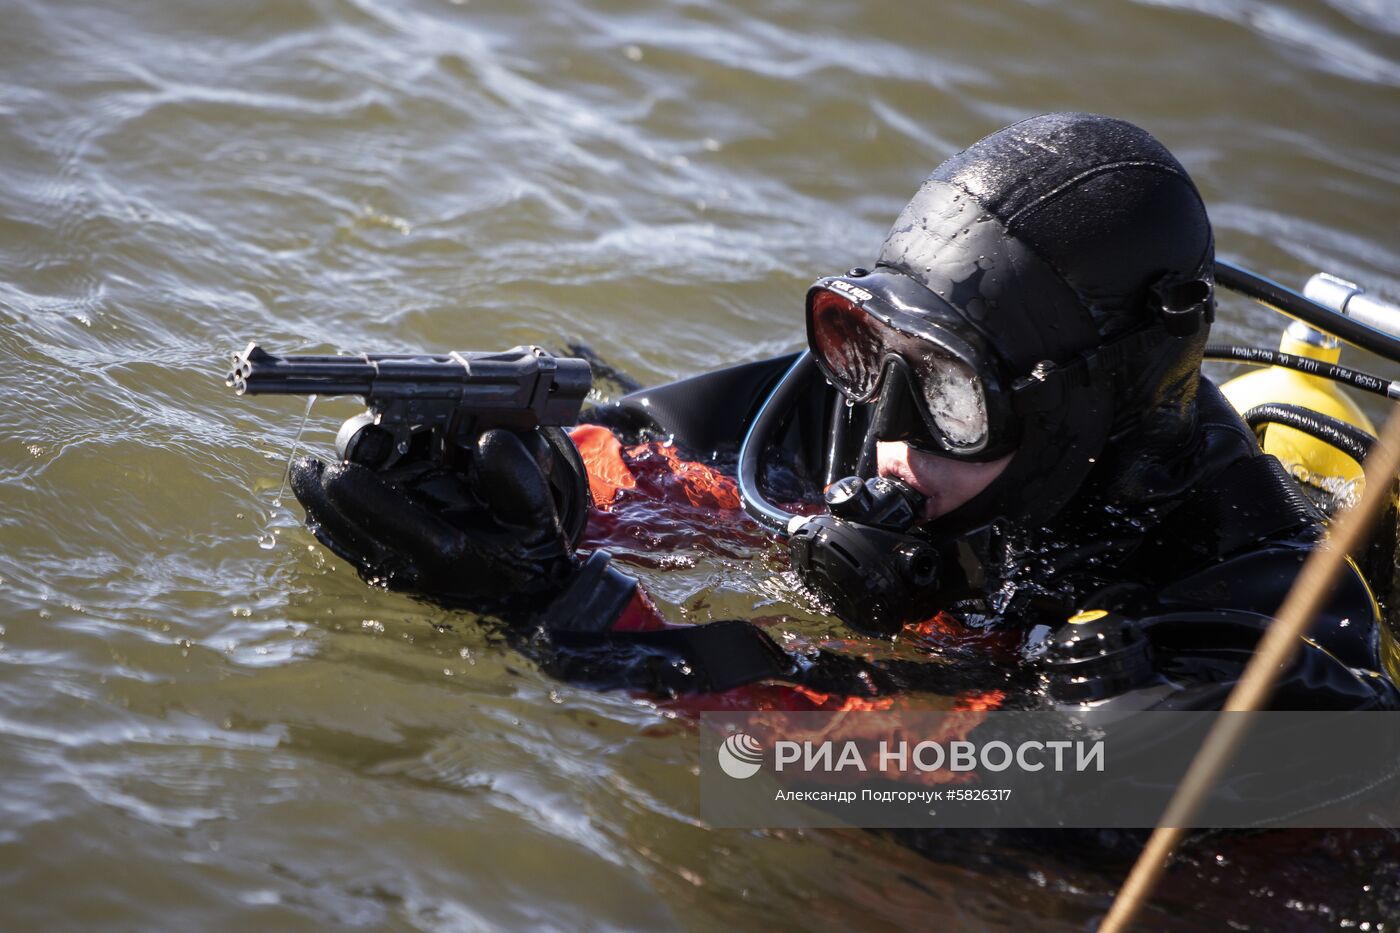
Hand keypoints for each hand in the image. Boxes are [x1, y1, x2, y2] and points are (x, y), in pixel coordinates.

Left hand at [289, 427, 585, 611]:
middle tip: (305, 464)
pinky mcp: (393, 575)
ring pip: (347, 544)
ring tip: (302, 475)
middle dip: (327, 499)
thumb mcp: (538, 514)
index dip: (365, 497)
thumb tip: (488, 443)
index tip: (339, 468)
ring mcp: (401, 575)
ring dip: (320, 509)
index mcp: (454, 553)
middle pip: (358, 536)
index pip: (399, 526)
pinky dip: (330, 529)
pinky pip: (352, 553)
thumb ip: (520, 481)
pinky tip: (315, 505)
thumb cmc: (528, 545)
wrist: (524, 591)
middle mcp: (419, 569)